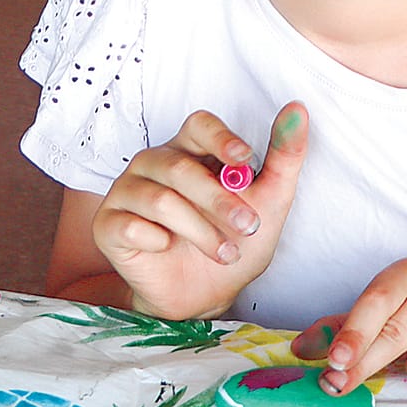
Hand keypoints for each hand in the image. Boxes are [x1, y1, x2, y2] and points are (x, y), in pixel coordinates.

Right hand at [89, 102, 308, 318]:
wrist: (204, 296)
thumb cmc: (233, 242)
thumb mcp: (269, 204)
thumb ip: (283, 159)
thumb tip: (298, 110)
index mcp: (189, 150)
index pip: (198, 125)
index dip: (220, 138)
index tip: (245, 160)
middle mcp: (152, 164)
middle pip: (179, 167)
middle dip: (219, 201)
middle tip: (249, 227)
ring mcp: (126, 192)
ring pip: (160, 200)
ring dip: (200, 231)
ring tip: (224, 252)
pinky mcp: (108, 225)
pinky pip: (131, 226)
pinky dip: (159, 242)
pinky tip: (169, 249)